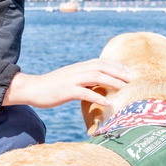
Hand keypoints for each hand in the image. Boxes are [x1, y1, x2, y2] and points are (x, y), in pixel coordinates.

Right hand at [3, 58, 130, 107]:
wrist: (32, 89)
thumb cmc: (52, 87)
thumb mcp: (70, 81)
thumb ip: (84, 81)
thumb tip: (99, 86)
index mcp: (79, 67)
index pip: (101, 62)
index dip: (116, 65)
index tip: (129, 71)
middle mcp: (77, 70)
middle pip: (102, 66)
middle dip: (119, 71)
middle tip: (132, 78)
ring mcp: (72, 80)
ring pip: (96, 76)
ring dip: (112, 81)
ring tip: (124, 87)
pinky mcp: (66, 90)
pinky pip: (85, 92)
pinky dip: (98, 97)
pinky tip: (108, 103)